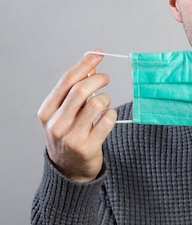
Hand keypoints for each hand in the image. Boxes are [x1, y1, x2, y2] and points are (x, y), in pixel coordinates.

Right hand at [38, 51, 116, 182]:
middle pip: (80, 90)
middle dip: (98, 79)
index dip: (84, 64)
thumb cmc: (68, 135)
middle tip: (106, 78)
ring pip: (97, 104)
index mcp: (47, 111)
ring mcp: (71, 137)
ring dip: (106, 99)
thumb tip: (91, 67)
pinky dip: (112, 115)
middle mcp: (56, 124)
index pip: (66, 81)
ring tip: (104, 104)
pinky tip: (108, 117)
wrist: (69, 170)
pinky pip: (107, 121)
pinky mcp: (88, 147)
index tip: (98, 54)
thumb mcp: (64, 113)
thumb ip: (74, 91)